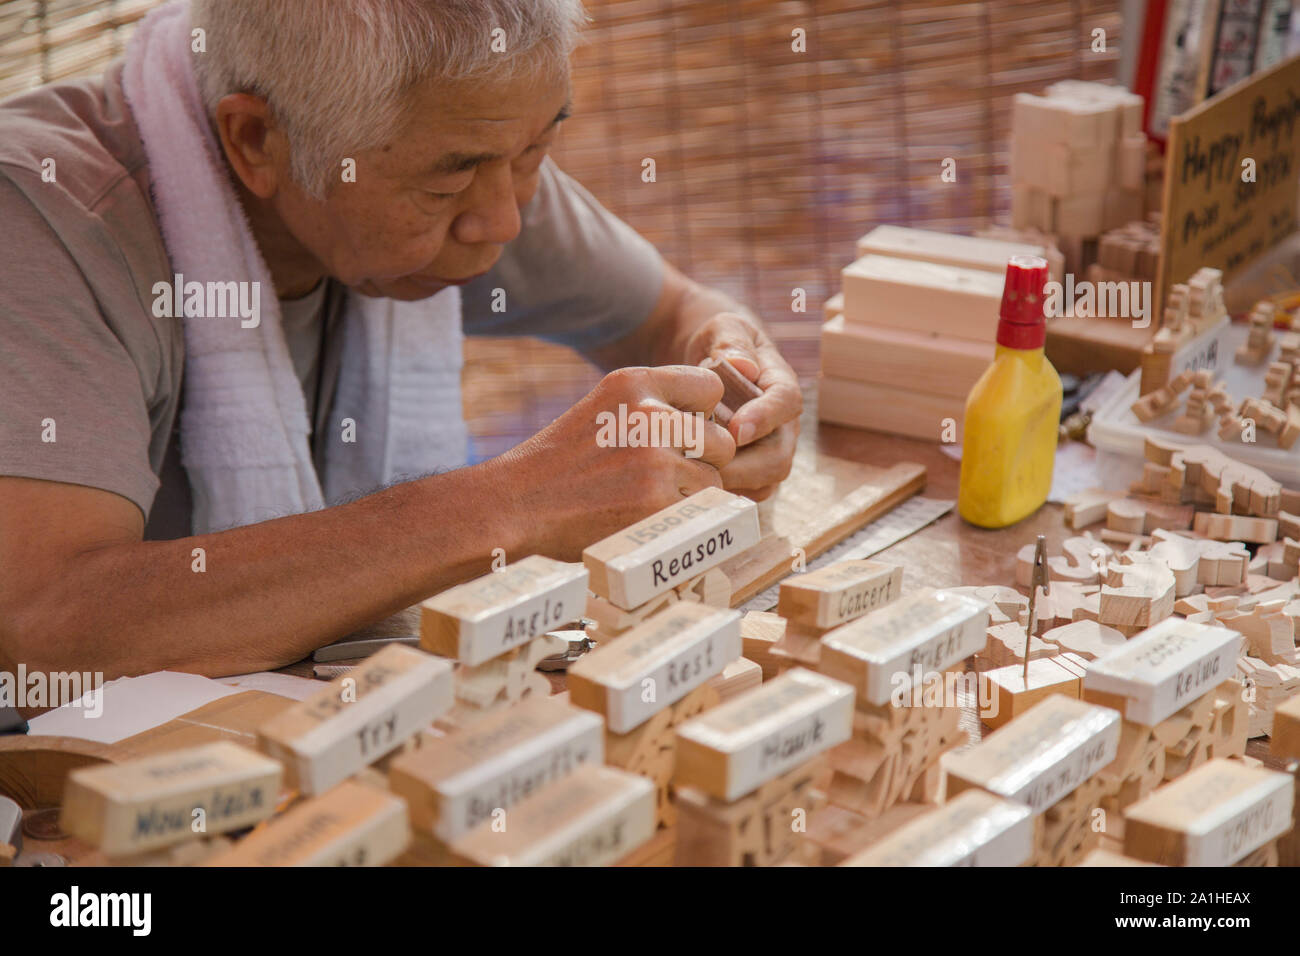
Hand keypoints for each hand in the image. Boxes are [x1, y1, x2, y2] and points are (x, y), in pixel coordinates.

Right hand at [495, 366, 736, 558]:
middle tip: (665, 477)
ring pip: (714, 481)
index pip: (711, 388)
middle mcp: (649, 415)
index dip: (704, 415)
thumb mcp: (604, 409)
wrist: (516, 504)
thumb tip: (714, 423)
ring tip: (647, 499)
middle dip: (702, 462)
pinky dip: (679, 520)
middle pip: (721, 440)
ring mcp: (655, 461)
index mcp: (634, 382)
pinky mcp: (656, 503)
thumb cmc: (561, 462)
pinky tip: (645, 517)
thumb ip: (654, 407)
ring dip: (691, 495)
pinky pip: (698, 513)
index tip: (684, 435)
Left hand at [684, 312, 800, 500]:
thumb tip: (744, 366)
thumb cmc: (718, 343)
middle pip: (779, 458)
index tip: (736, 429)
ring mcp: (769, 452)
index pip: (786, 402)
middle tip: (701, 465)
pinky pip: (745, 494)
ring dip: (729, 485)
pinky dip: (720, 495)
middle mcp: (782, 425)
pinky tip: (688, 485)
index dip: (764, 418)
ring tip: (692, 478)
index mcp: (780, 385)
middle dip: (743, 467)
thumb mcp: (723, 329)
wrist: (710, 364)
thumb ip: (732, 343)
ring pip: (763, 483)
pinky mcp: (752, 472)